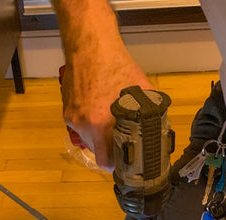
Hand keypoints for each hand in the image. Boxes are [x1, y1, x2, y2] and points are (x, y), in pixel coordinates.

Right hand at [54, 1, 150, 169]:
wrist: (89, 47)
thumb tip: (158, 127)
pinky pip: (80, 124)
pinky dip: (89, 120)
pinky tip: (97, 106)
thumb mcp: (140, 91)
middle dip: (108, 147)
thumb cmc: (115, 66)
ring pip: (88, 137)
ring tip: (108, 118)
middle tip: (120, 139)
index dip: (114, 165)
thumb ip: (147, 113)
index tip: (122, 164)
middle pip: (97, 151)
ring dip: (99, 133)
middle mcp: (84, 125)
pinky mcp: (67, 110)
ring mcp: (73, 118)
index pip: (104, 161)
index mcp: (100, 125)